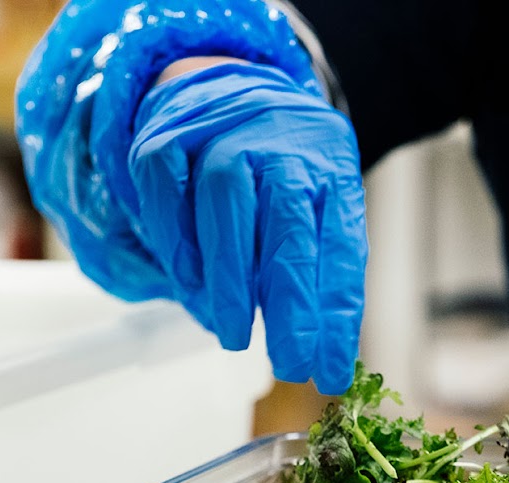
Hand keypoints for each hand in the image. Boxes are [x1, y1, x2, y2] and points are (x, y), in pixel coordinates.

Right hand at [129, 62, 366, 395]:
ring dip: (230, 279)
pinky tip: (193, 286)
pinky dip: (180, 245)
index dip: (335, 316)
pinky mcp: (169, 137)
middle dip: (291, 304)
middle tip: (289, 365)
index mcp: (330, 166)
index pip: (340, 248)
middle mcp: (281, 144)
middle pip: (289, 226)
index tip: (331, 372)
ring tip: (233, 335)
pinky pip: (169, 193)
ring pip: (226, 204)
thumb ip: (312, 268)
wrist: (224, 84)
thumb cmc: (277, 169)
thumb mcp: (315, 205)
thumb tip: (312, 348)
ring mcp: (222, 133)